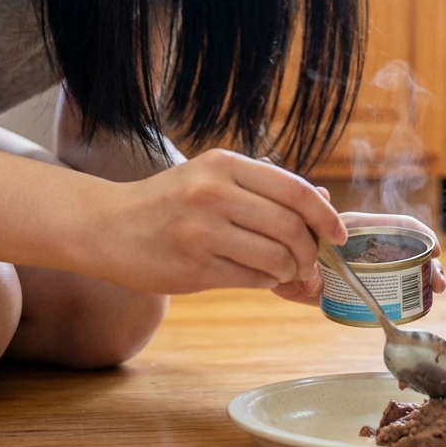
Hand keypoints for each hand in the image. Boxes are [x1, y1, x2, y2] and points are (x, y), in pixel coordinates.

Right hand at [83, 149, 344, 293]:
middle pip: (290, 226)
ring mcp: (202, 231)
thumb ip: (265, 188)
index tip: (339, 234)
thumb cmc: (167, 202)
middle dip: (310, 250)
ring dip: (289, 270)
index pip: (294, 190)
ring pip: (275, 257)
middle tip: (310, 261)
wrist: (106, 227)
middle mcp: (214, 193)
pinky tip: (257, 275)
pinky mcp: (192, 267)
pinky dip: (265, 281)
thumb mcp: (213, 178)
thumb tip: (324, 203)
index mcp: (224, 164)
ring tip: (283, 271)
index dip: (325, 215)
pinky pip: (251, 279)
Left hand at [272, 206, 445, 305]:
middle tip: (439, 279)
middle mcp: (362, 249)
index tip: (436, 248)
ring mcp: (359, 273)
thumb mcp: (297, 218)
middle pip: (404, 253)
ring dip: (420, 282)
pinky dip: (398, 303)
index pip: (393, 227)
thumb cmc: (283, 233)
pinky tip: (412, 309)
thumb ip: (309, 206)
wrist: (265, 263)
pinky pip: (379, 300)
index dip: (417, 234)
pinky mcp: (350, 296)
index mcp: (354, 229)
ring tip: (434, 293)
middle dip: (427, 263)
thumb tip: (322, 190)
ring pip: (398, 276)